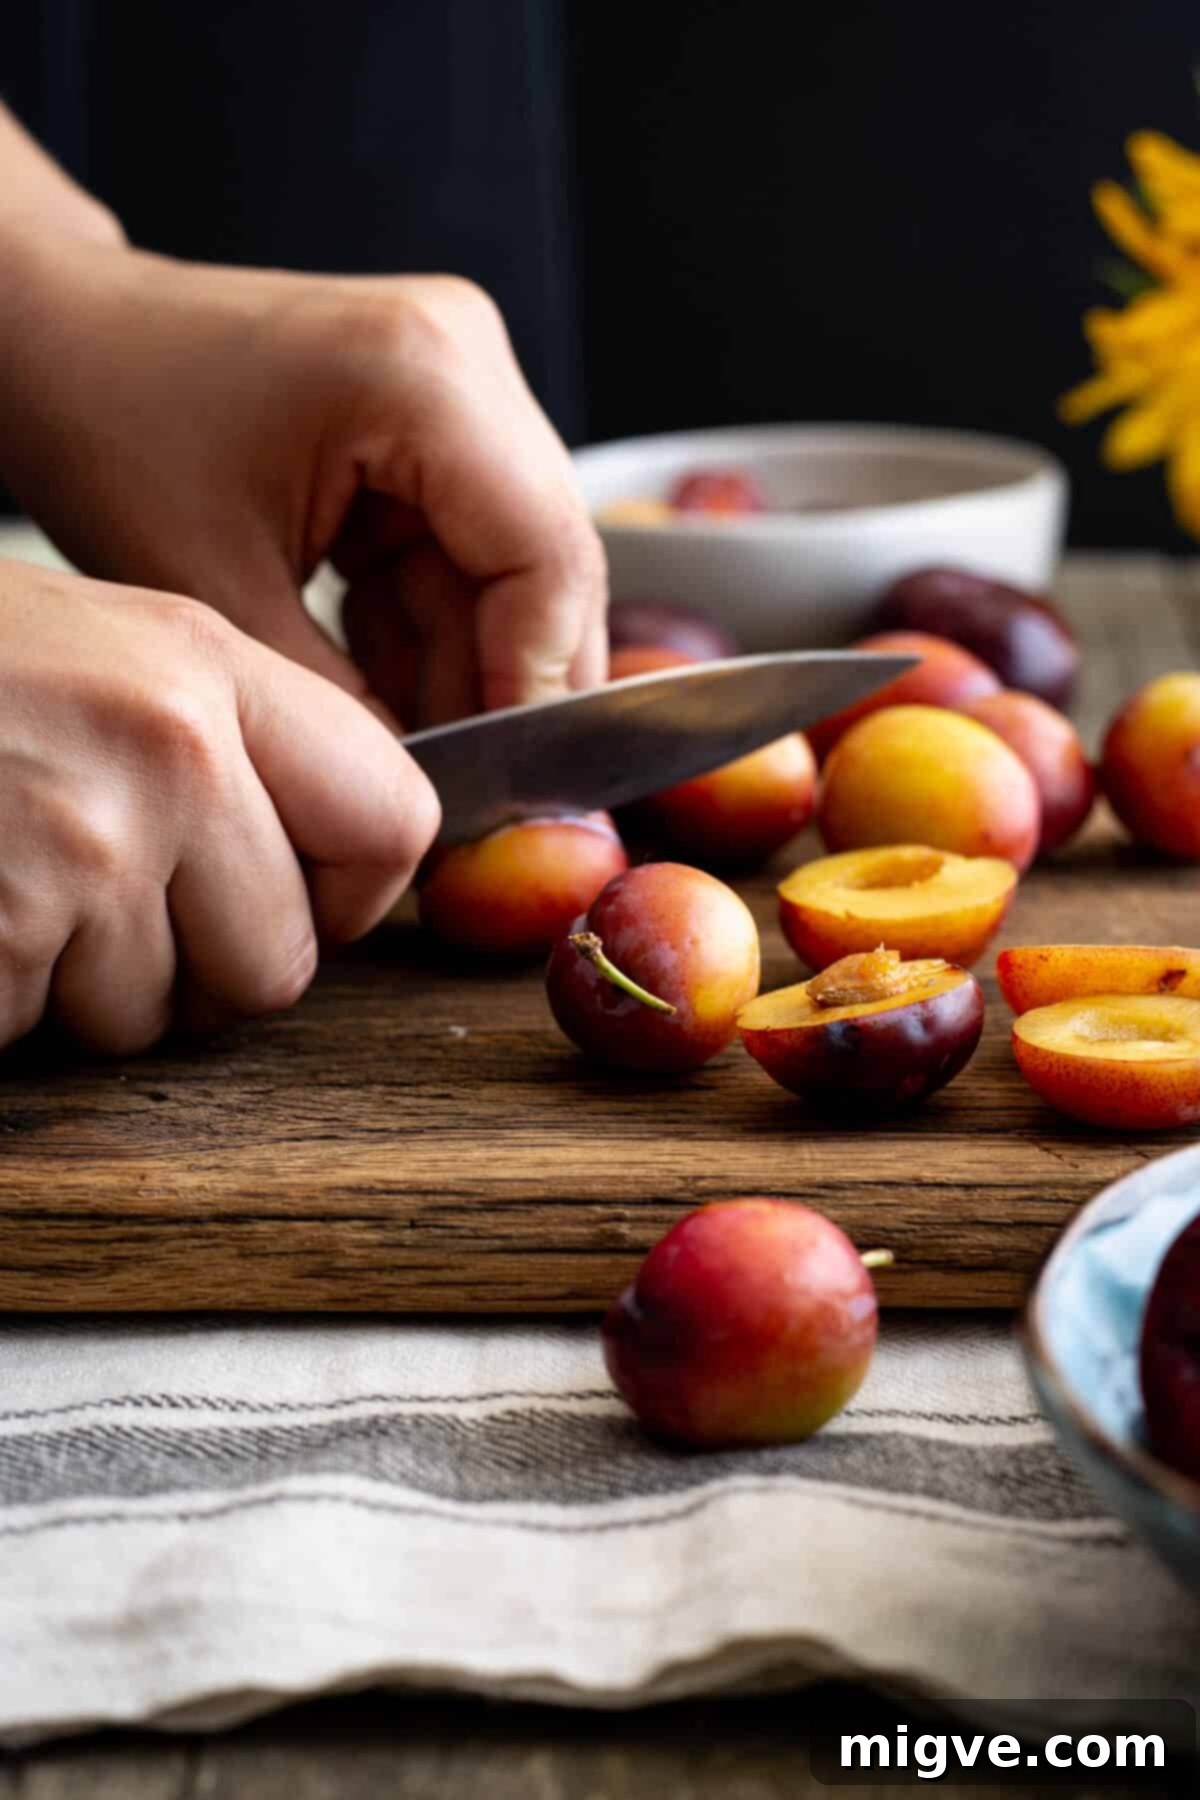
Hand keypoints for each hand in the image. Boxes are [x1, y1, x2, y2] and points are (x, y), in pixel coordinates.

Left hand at [0, 238, 606, 724]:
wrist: (62, 340)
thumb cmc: (113, 429)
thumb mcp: (221, 595)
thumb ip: (340, 704)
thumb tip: (422, 792)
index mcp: (427, 378)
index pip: (550, 557)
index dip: (537, 679)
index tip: (501, 776)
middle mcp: (467, 361)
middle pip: (548, 560)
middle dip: (503, 677)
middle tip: (462, 779)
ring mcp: (459, 384)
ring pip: (513, 566)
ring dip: (465, 662)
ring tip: (407, 741)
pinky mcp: (436, 419)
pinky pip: (467, 548)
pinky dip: (430, 625)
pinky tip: (383, 685)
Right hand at [0, 561, 439, 1053]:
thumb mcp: (94, 649)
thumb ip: (223, 741)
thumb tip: (335, 855)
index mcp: (204, 664)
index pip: (395, 813)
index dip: (345, 889)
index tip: (289, 897)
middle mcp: (167, 749)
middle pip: (284, 962)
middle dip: (195, 971)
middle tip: (94, 904)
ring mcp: (81, 848)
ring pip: (155, 1019)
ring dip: (77, 991)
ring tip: (2, 882)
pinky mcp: (1, 936)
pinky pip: (40, 1035)